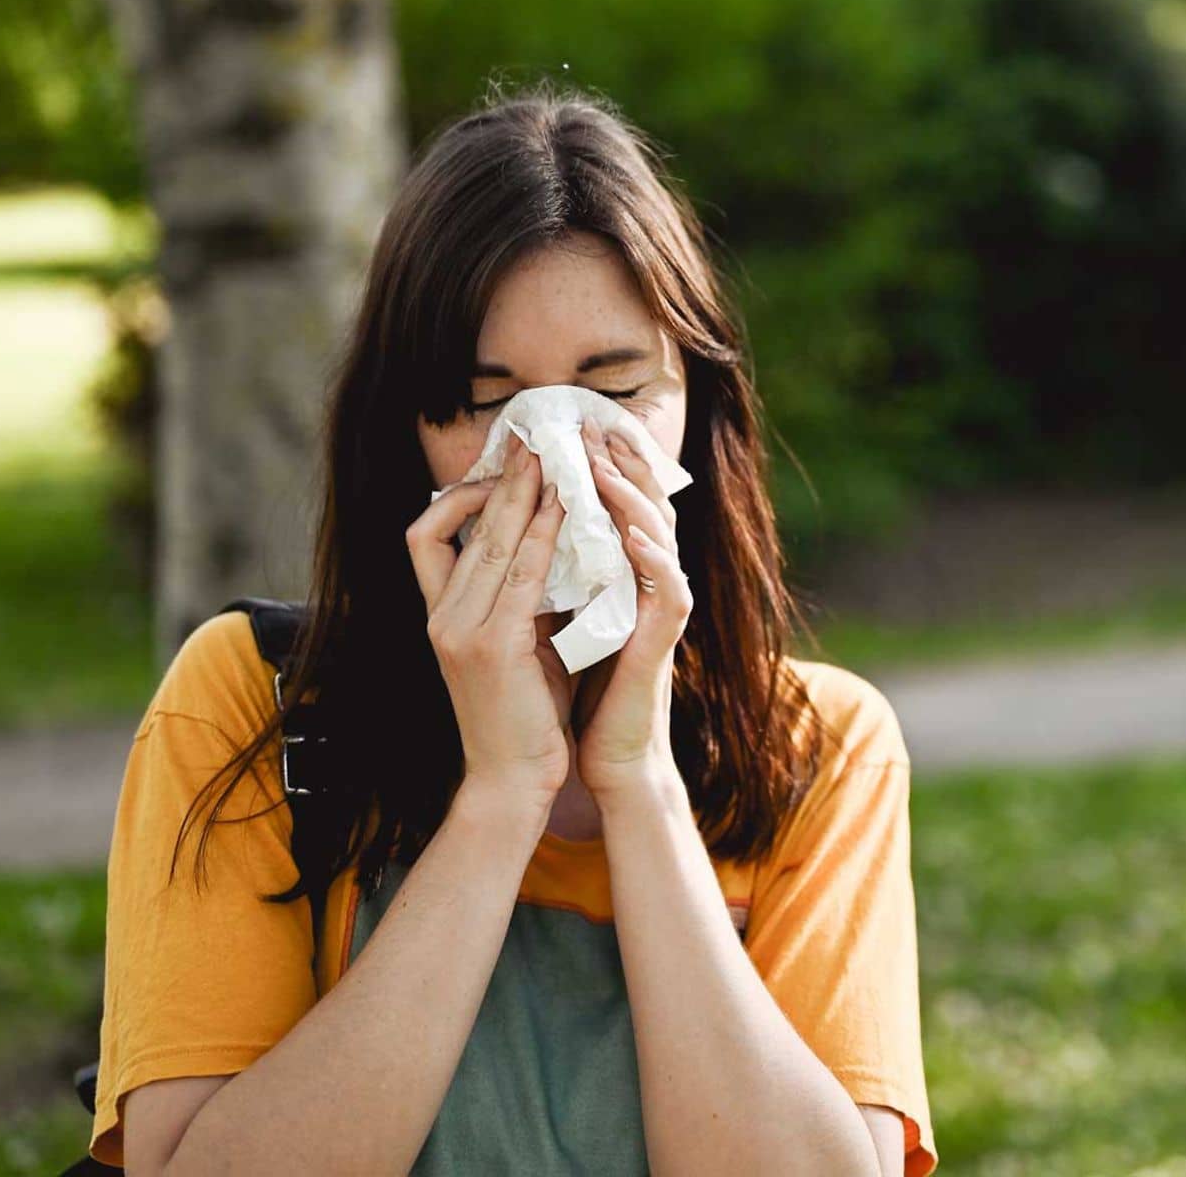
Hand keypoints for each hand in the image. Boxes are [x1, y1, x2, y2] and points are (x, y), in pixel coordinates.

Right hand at [406, 435, 573, 803]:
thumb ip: (520, 599)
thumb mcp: (514, 645)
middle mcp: (440, 616)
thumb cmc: (523, 715)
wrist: (512, 782)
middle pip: (459, 524)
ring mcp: (460, 630)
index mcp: (439, 615)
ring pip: (490, 540)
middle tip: (533, 439)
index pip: (425, 534)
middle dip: (500, 478)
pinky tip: (569, 508)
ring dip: (525, 493)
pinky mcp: (491, 645)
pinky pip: (520, 572)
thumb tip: (549, 544)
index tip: (500, 470)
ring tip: (554, 457)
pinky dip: (544, 533)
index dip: (457, 494)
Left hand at [571, 420, 692, 800]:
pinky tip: (634, 536)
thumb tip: (517, 533)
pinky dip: (654, 560)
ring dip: (633, 499)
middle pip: (646, 506)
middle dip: (619, 464)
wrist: (607, 757)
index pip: (618, 506)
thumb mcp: (560, 619)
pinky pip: (669, 591)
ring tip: (606, 467)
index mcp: (622, 576)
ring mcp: (659, 612)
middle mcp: (647, 585)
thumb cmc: (584, 690)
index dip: (601, 467)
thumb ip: (554, 577)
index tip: (573, 431)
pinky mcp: (663, 643)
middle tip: (593, 427)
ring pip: (662, 538)